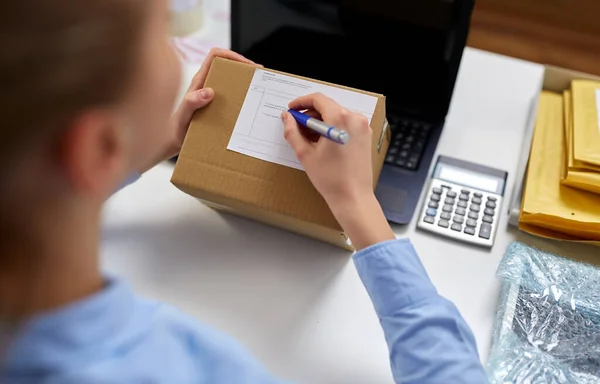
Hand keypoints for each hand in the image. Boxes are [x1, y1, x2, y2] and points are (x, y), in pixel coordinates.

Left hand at [169, 48, 256, 155]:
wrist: (173, 141)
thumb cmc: (176, 128)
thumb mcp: (184, 115)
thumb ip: (192, 102)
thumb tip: (209, 92)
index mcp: (199, 81)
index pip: (215, 56)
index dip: (231, 55)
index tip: (246, 64)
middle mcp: (206, 84)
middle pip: (227, 66)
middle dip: (243, 67)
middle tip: (258, 76)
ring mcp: (211, 94)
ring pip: (230, 81)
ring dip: (244, 82)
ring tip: (257, 89)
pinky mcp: (215, 105)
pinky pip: (230, 96)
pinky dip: (241, 96)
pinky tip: (249, 105)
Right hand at [281, 93, 394, 249]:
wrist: (353, 197)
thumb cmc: (330, 178)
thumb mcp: (305, 154)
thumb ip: (293, 132)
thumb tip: (286, 118)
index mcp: (340, 119)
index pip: (318, 99)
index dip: (301, 102)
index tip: (291, 110)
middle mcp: (355, 118)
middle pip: (328, 107)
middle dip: (309, 115)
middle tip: (295, 126)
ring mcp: (362, 127)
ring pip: (336, 116)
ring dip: (320, 122)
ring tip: (307, 138)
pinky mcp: (365, 136)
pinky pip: (345, 125)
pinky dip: (331, 128)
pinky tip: (321, 143)